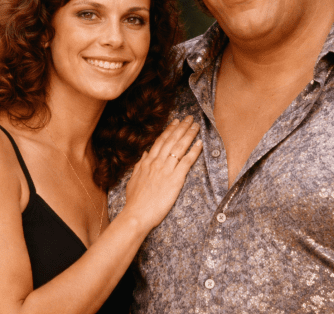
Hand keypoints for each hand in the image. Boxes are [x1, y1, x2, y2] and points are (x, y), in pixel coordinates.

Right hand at [123, 116, 201, 231]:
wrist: (137, 214)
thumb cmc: (135, 201)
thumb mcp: (133, 180)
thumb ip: (139, 166)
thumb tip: (144, 154)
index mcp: (147, 162)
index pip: (160, 141)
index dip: (169, 130)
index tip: (176, 122)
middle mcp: (157, 162)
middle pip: (172, 140)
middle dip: (182, 127)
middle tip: (189, 118)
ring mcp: (166, 170)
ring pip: (180, 147)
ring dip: (189, 134)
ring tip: (196, 126)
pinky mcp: (175, 179)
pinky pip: (187, 162)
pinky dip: (194, 151)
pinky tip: (200, 143)